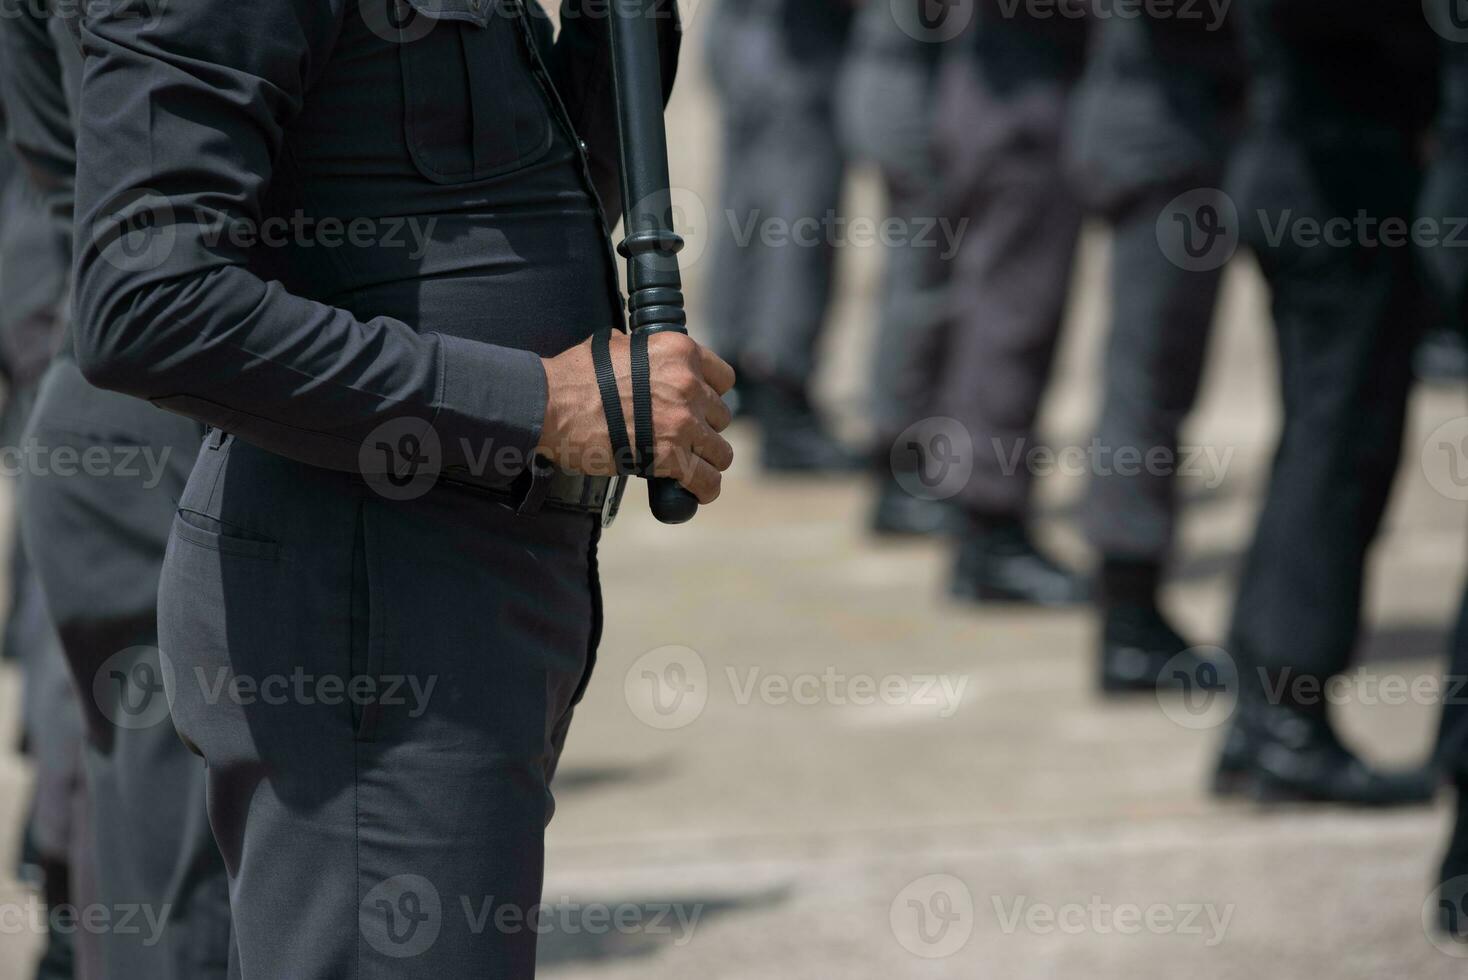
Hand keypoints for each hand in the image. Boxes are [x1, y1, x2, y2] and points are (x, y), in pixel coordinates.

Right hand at [538, 331, 735, 503]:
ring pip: (721, 450)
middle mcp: (689, 385)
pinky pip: (707, 480)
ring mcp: (682, 423)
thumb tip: (637, 353)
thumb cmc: (574, 377)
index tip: (699, 406)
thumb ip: (641, 352)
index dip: (712, 394)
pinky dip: (705, 489)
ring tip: (694, 465)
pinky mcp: (670, 458)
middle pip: (721, 416)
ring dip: (708, 459)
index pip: (724, 378)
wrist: (551, 406)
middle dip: (704, 428)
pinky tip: (698, 491)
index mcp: (679, 352)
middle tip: (683, 436)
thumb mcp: (615, 346)